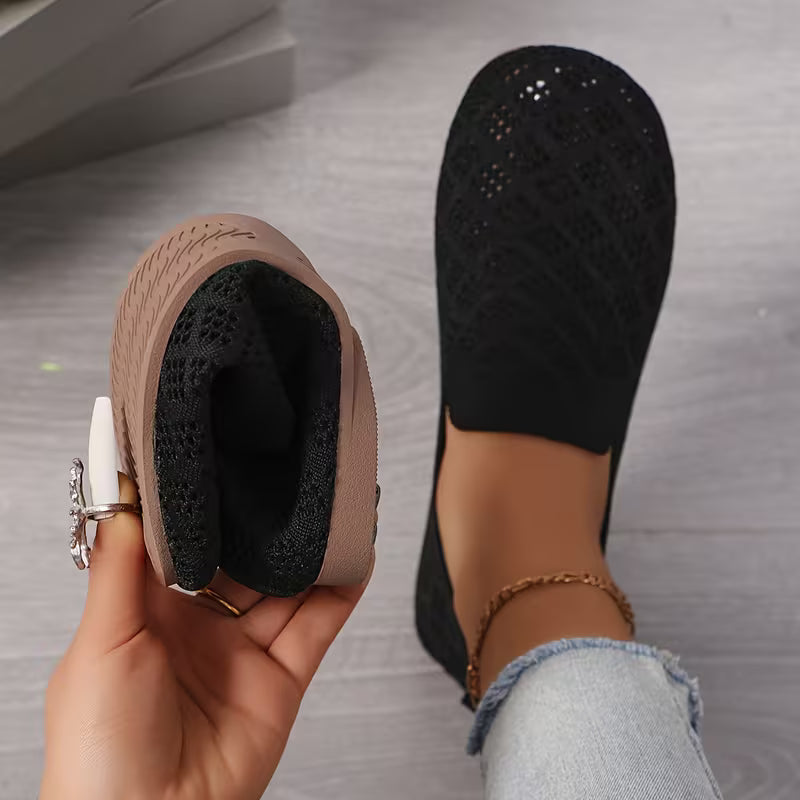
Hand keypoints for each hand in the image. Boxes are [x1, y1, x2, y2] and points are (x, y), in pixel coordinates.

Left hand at [41, 475, 368, 799]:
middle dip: (266, 527)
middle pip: (244, 563)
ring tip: (332, 508)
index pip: (185, 547)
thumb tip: (119, 500)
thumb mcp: (102, 641)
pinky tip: (354, 558)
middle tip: (287, 480)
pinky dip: (340, 592)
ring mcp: (243, 654)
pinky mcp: (281, 680)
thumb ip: (118, 568)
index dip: (207, 511)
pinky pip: (317, 627)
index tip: (225, 466)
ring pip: (287, 589)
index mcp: (149, 616)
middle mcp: (199, 630)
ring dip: (310, 551)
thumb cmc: (100, 748)